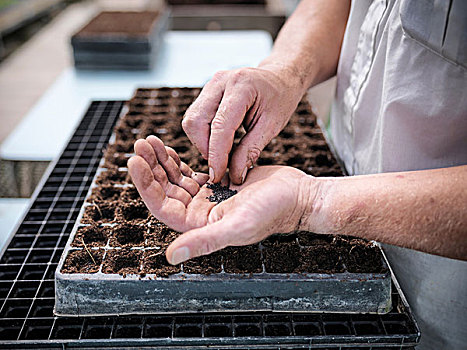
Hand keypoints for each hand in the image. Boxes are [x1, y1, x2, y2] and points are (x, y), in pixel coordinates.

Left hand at [128, 136, 316, 264]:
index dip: (146, 184)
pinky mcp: (217, 184)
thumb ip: (205, 241)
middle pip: (165, 190)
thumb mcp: (239, 225)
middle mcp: (199, 213)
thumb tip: (171, 257)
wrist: (297, 196)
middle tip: (140, 144)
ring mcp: (207, 198)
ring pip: (175, 179)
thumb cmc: (274, 211)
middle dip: (151, 167)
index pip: (162, 206)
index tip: (135, 161)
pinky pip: (190, 172)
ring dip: (161, 161)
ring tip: (149, 141)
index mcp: (200, 225)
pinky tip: (170, 149)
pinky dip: (178, 160)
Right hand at [182, 65, 304, 184]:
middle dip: (205, 148)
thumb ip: (251, 150)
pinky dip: (204, 135)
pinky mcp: (206, 91)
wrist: (280, 78)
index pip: (220, 126)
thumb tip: (234, 175)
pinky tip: (221, 141)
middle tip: (222, 164)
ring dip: (203, 143)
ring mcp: (210, 84)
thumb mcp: (272, 126)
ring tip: (224, 152)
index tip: (218, 176)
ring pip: (191, 120)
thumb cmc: (280, 100)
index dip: (216, 155)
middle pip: (196, 121)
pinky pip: (195, 117)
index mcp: (241, 86)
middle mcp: (220, 81)